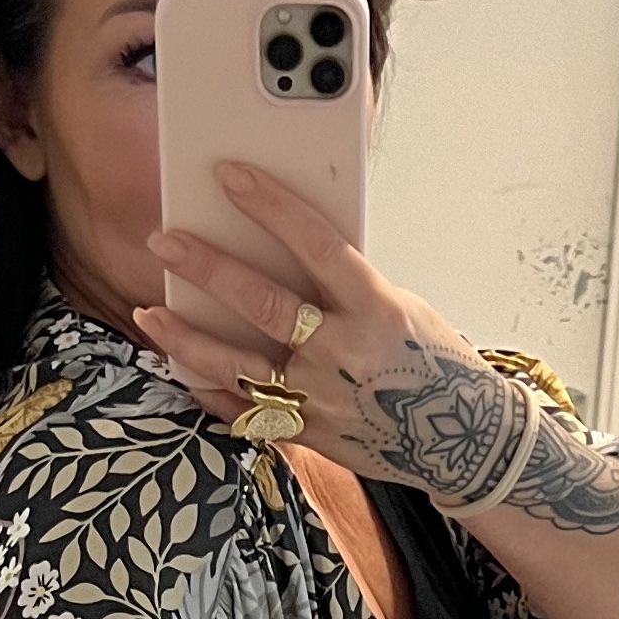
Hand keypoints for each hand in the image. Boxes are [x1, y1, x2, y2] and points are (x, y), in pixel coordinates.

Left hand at [135, 163, 534, 505]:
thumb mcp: (399, 307)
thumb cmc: (432, 363)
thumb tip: (287, 248)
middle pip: (263, 303)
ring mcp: (322, 399)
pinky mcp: (309, 435)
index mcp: (375, 308)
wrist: (466, 443)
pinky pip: (245, 413)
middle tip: (165, 241)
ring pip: (238, 364)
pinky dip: (208, 389)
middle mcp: (344, 353)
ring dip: (187, 336)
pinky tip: (178, 365)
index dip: (270, 206)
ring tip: (152, 311)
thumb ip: (344, 286)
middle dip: (207, 267)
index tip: (230, 176)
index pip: (315, 244)